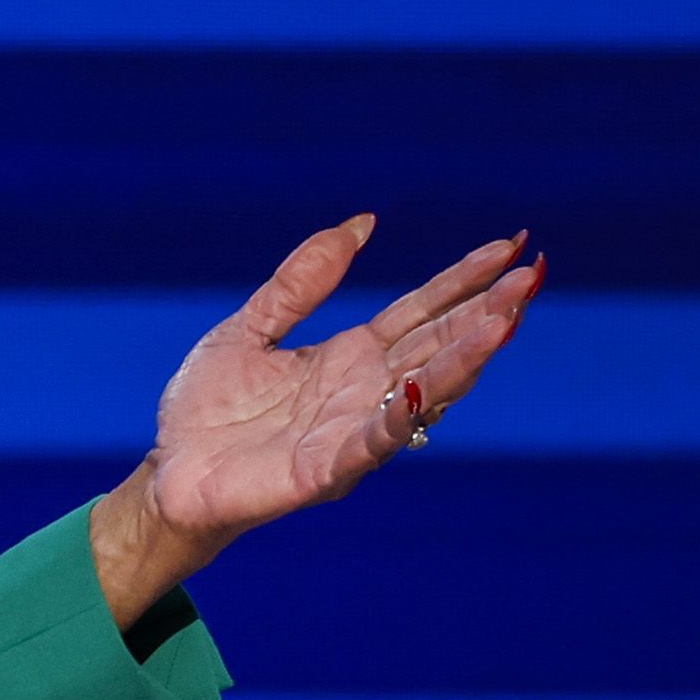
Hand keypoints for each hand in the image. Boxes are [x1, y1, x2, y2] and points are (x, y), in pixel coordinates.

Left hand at [88, 216, 542, 625]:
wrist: (168, 476)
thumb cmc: (205, 412)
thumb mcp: (249, 329)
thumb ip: (300, 282)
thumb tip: (360, 223)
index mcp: (350, 357)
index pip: (423, 310)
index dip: (465, 279)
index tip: (512, 244)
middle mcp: (364, 392)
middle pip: (439, 345)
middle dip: (486, 313)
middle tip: (531, 277)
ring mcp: (350, 432)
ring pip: (422, 392)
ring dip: (465, 359)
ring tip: (503, 323)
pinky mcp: (324, 471)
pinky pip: (371, 442)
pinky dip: (400, 418)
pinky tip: (425, 387)